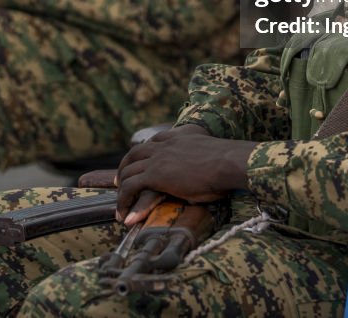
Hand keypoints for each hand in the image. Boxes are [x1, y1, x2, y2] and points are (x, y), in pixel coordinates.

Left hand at [115, 125, 255, 224]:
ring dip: (121, 188)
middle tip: (120, 182)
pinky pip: (130, 186)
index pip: (152, 142)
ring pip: (128, 171)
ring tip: (120, 204)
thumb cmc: (227, 162)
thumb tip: (205, 165)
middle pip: (134, 154)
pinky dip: (123, 200)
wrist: (227, 162)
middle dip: (124, 168)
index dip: (142, 155)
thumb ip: (198, 153)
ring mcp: (157, 158)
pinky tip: (124, 212)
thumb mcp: (208, 151)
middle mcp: (164, 143)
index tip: (138, 165)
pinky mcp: (155, 174)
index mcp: (177, 135)